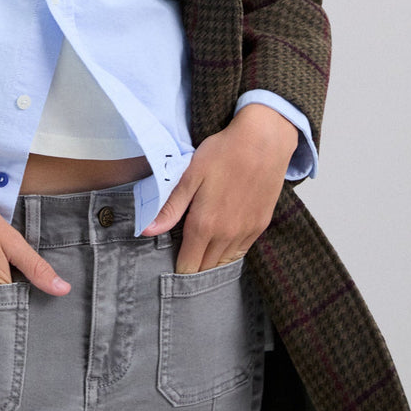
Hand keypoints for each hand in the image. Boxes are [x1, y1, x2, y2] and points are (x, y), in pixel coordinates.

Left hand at [140, 105, 296, 272]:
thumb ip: (170, 208)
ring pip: (225, 263)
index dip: (178, 269)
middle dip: (193, 269)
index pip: (188, 266)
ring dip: (212, 263)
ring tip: (200, 254)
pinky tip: (221, 243)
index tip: (170, 265)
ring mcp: (246, 232)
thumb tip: (147, 231)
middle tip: (183, 258)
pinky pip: (241, 251)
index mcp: (205, 225)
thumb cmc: (223, 153)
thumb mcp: (190, 176)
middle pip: (206, 269)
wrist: (263, 141)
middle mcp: (227, 235)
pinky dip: (229, 252)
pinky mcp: (260, 225)